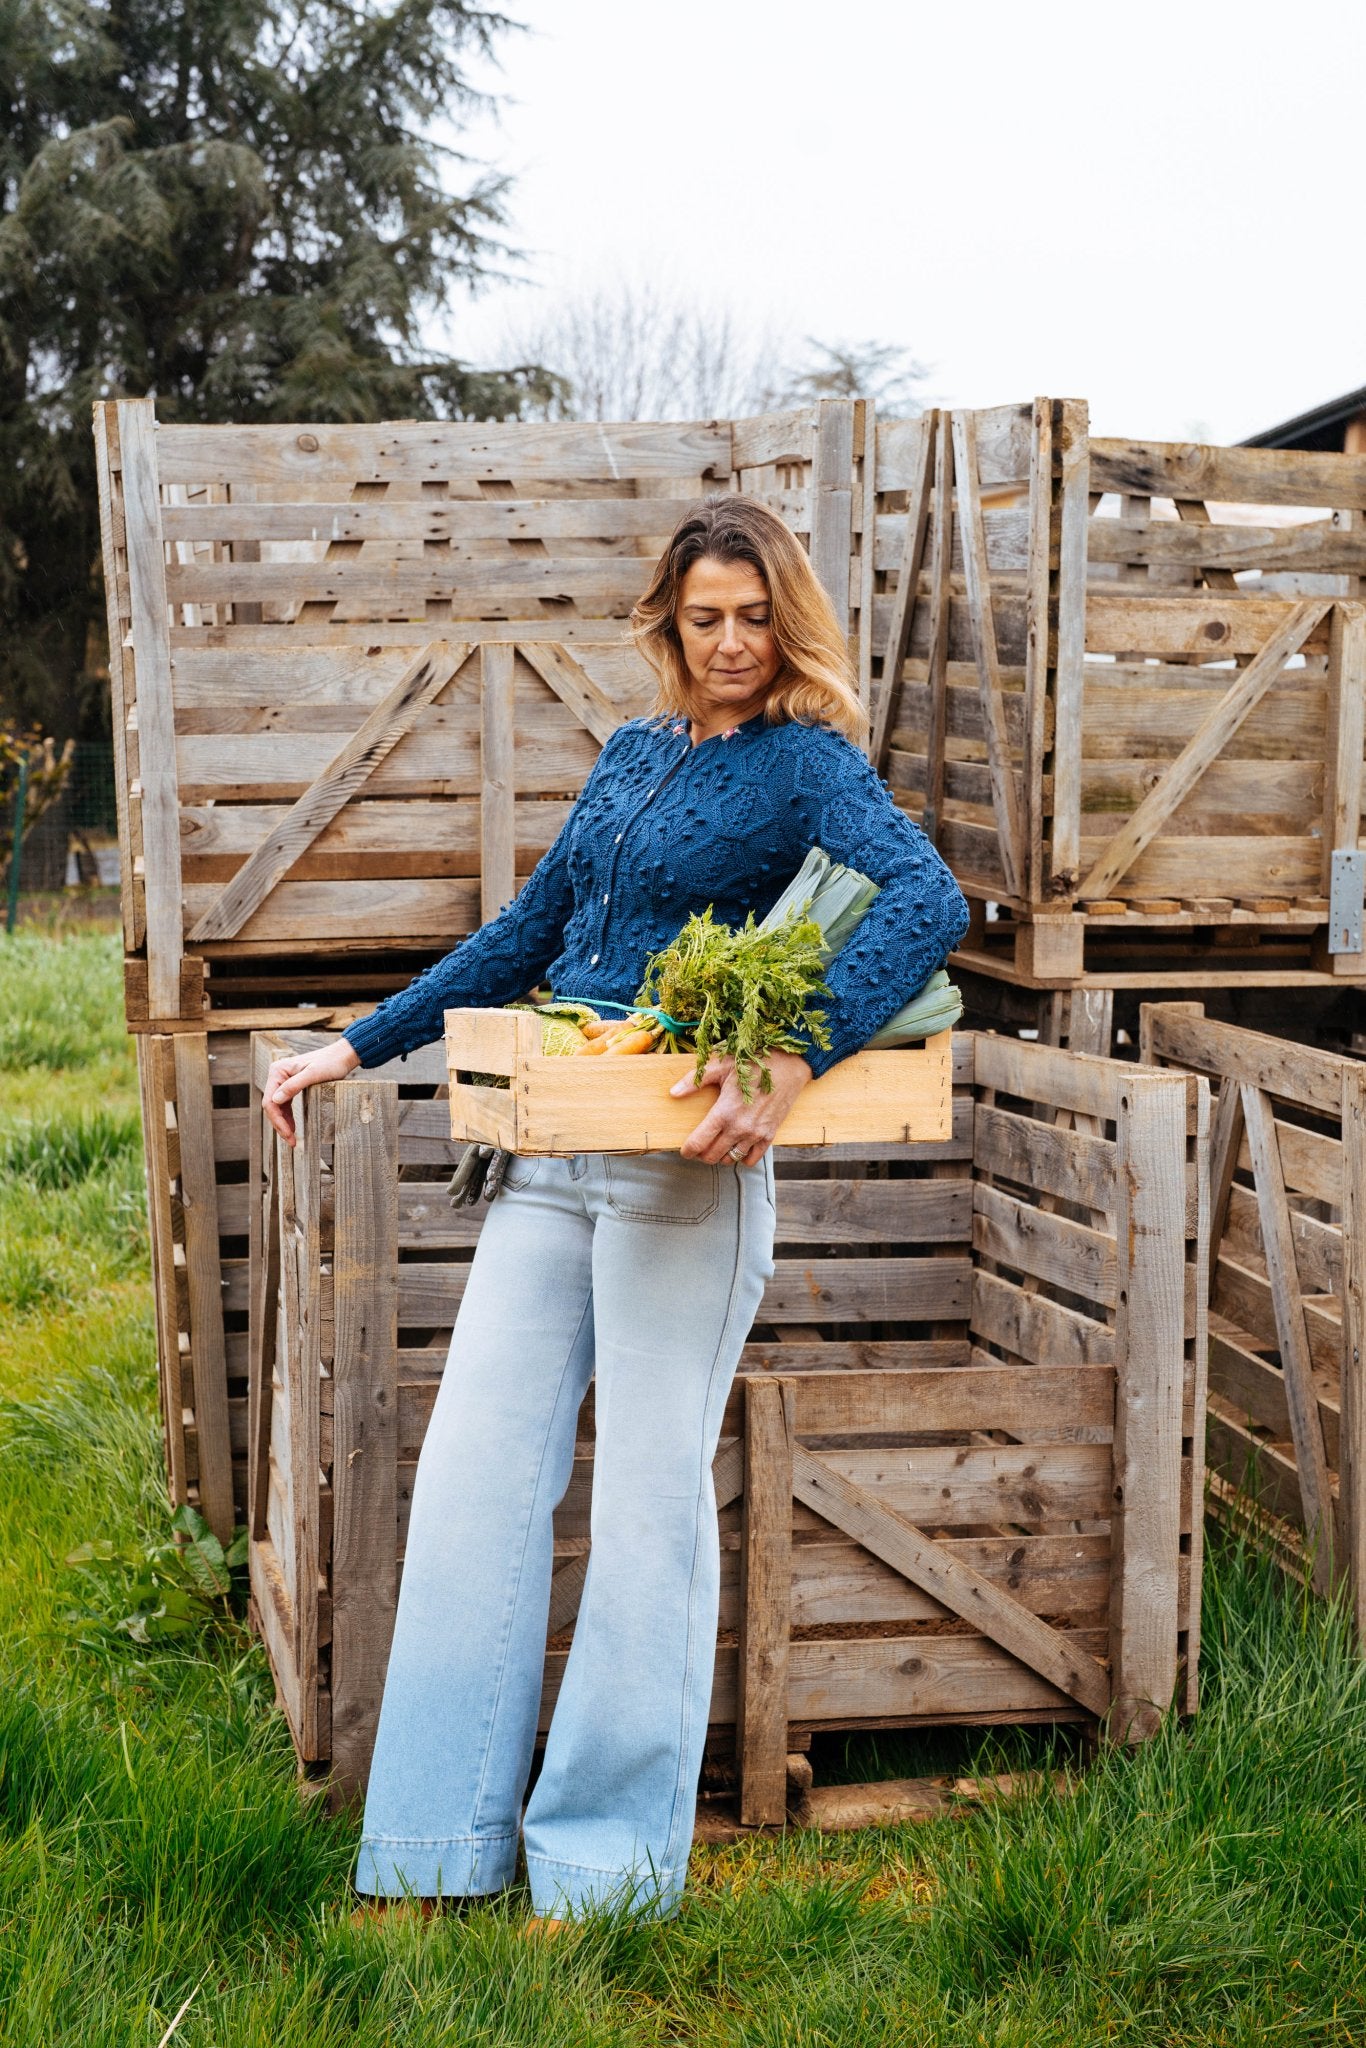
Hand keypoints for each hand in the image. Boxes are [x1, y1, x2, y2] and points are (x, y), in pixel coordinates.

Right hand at [262, 1039, 360, 1146]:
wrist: (342, 1056)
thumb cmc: (330, 1063)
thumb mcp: (314, 1074)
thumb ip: (294, 1086)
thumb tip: (275, 1100)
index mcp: (278, 1070)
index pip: (270, 1101)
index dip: (277, 1120)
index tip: (288, 1134)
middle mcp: (277, 1074)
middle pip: (272, 1105)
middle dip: (280, 1125)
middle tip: (291, 1142)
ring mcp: (283, 1080)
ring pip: (277, 1107)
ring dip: (283, 1123)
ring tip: (292, 1139)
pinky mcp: (290, 1084)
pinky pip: (285, 1104)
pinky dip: (287, 1117)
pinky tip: (292, 1128)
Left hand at [671, 1048, 812, 1165]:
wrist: (789, 1066)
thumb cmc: (754, 1063)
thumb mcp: (721, 1067)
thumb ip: (695, 1081)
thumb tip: (673, 1092)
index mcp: (723, 1112)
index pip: (698, 1143)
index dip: (687, 1150)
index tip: (684, 1150)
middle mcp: (738, 1128)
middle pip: (712, 1156)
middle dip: (702, 1154)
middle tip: (699, 1147)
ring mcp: (755, 1134)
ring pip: (730, 1159)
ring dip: (721, 1156)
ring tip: (717, 1146)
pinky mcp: (769, 1136)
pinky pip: (751, 1159)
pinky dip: (742, 1158)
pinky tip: (737, 1147)